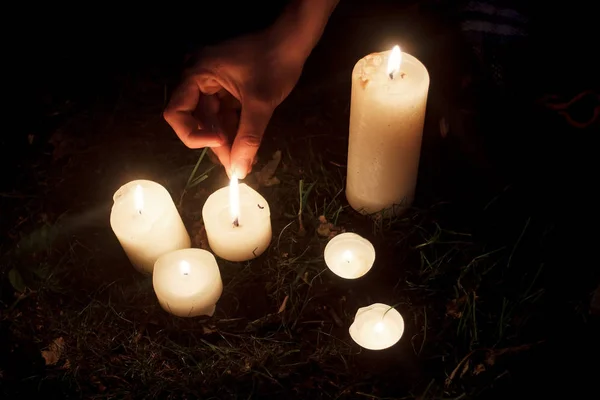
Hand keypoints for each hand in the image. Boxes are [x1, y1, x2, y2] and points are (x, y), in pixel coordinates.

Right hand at [164, 30, 303, 178]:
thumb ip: (248, 138)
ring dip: (228, 141)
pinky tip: (246, 149)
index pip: (177, 113)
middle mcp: (197, 76)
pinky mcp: (225, 86)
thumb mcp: (261, 104)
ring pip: (213, 120)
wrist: (294, 40)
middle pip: (198, 120)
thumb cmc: (275, 64)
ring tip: (243, 164)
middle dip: (217, 144)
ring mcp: (211, 81)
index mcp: (196, 73)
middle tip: (236, 167)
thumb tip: (238, 172)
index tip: (221, 143)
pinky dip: (235, 130)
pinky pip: (224, 113)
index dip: (193, 134)